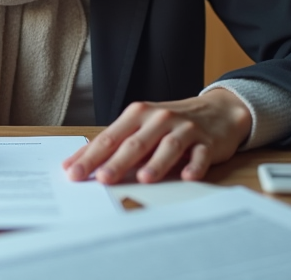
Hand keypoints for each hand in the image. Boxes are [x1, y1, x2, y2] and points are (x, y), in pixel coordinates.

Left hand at [61, 89, 251, 183]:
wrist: (217, 111)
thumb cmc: (169, 123)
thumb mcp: (140, 127)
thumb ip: (113, 144)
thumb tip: (76, 163)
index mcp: (137, 114)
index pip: (110, 137)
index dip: (91, 156)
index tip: (74, 173)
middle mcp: (159, 118)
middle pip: (135, 142)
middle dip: (117, 161)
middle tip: (102, 179)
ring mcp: (184, 129)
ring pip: (168, 146)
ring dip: (156, 163)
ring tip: (143, 178)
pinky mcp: (207, 142)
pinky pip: (200, 155)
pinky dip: (194, 166)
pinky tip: (187, 176)